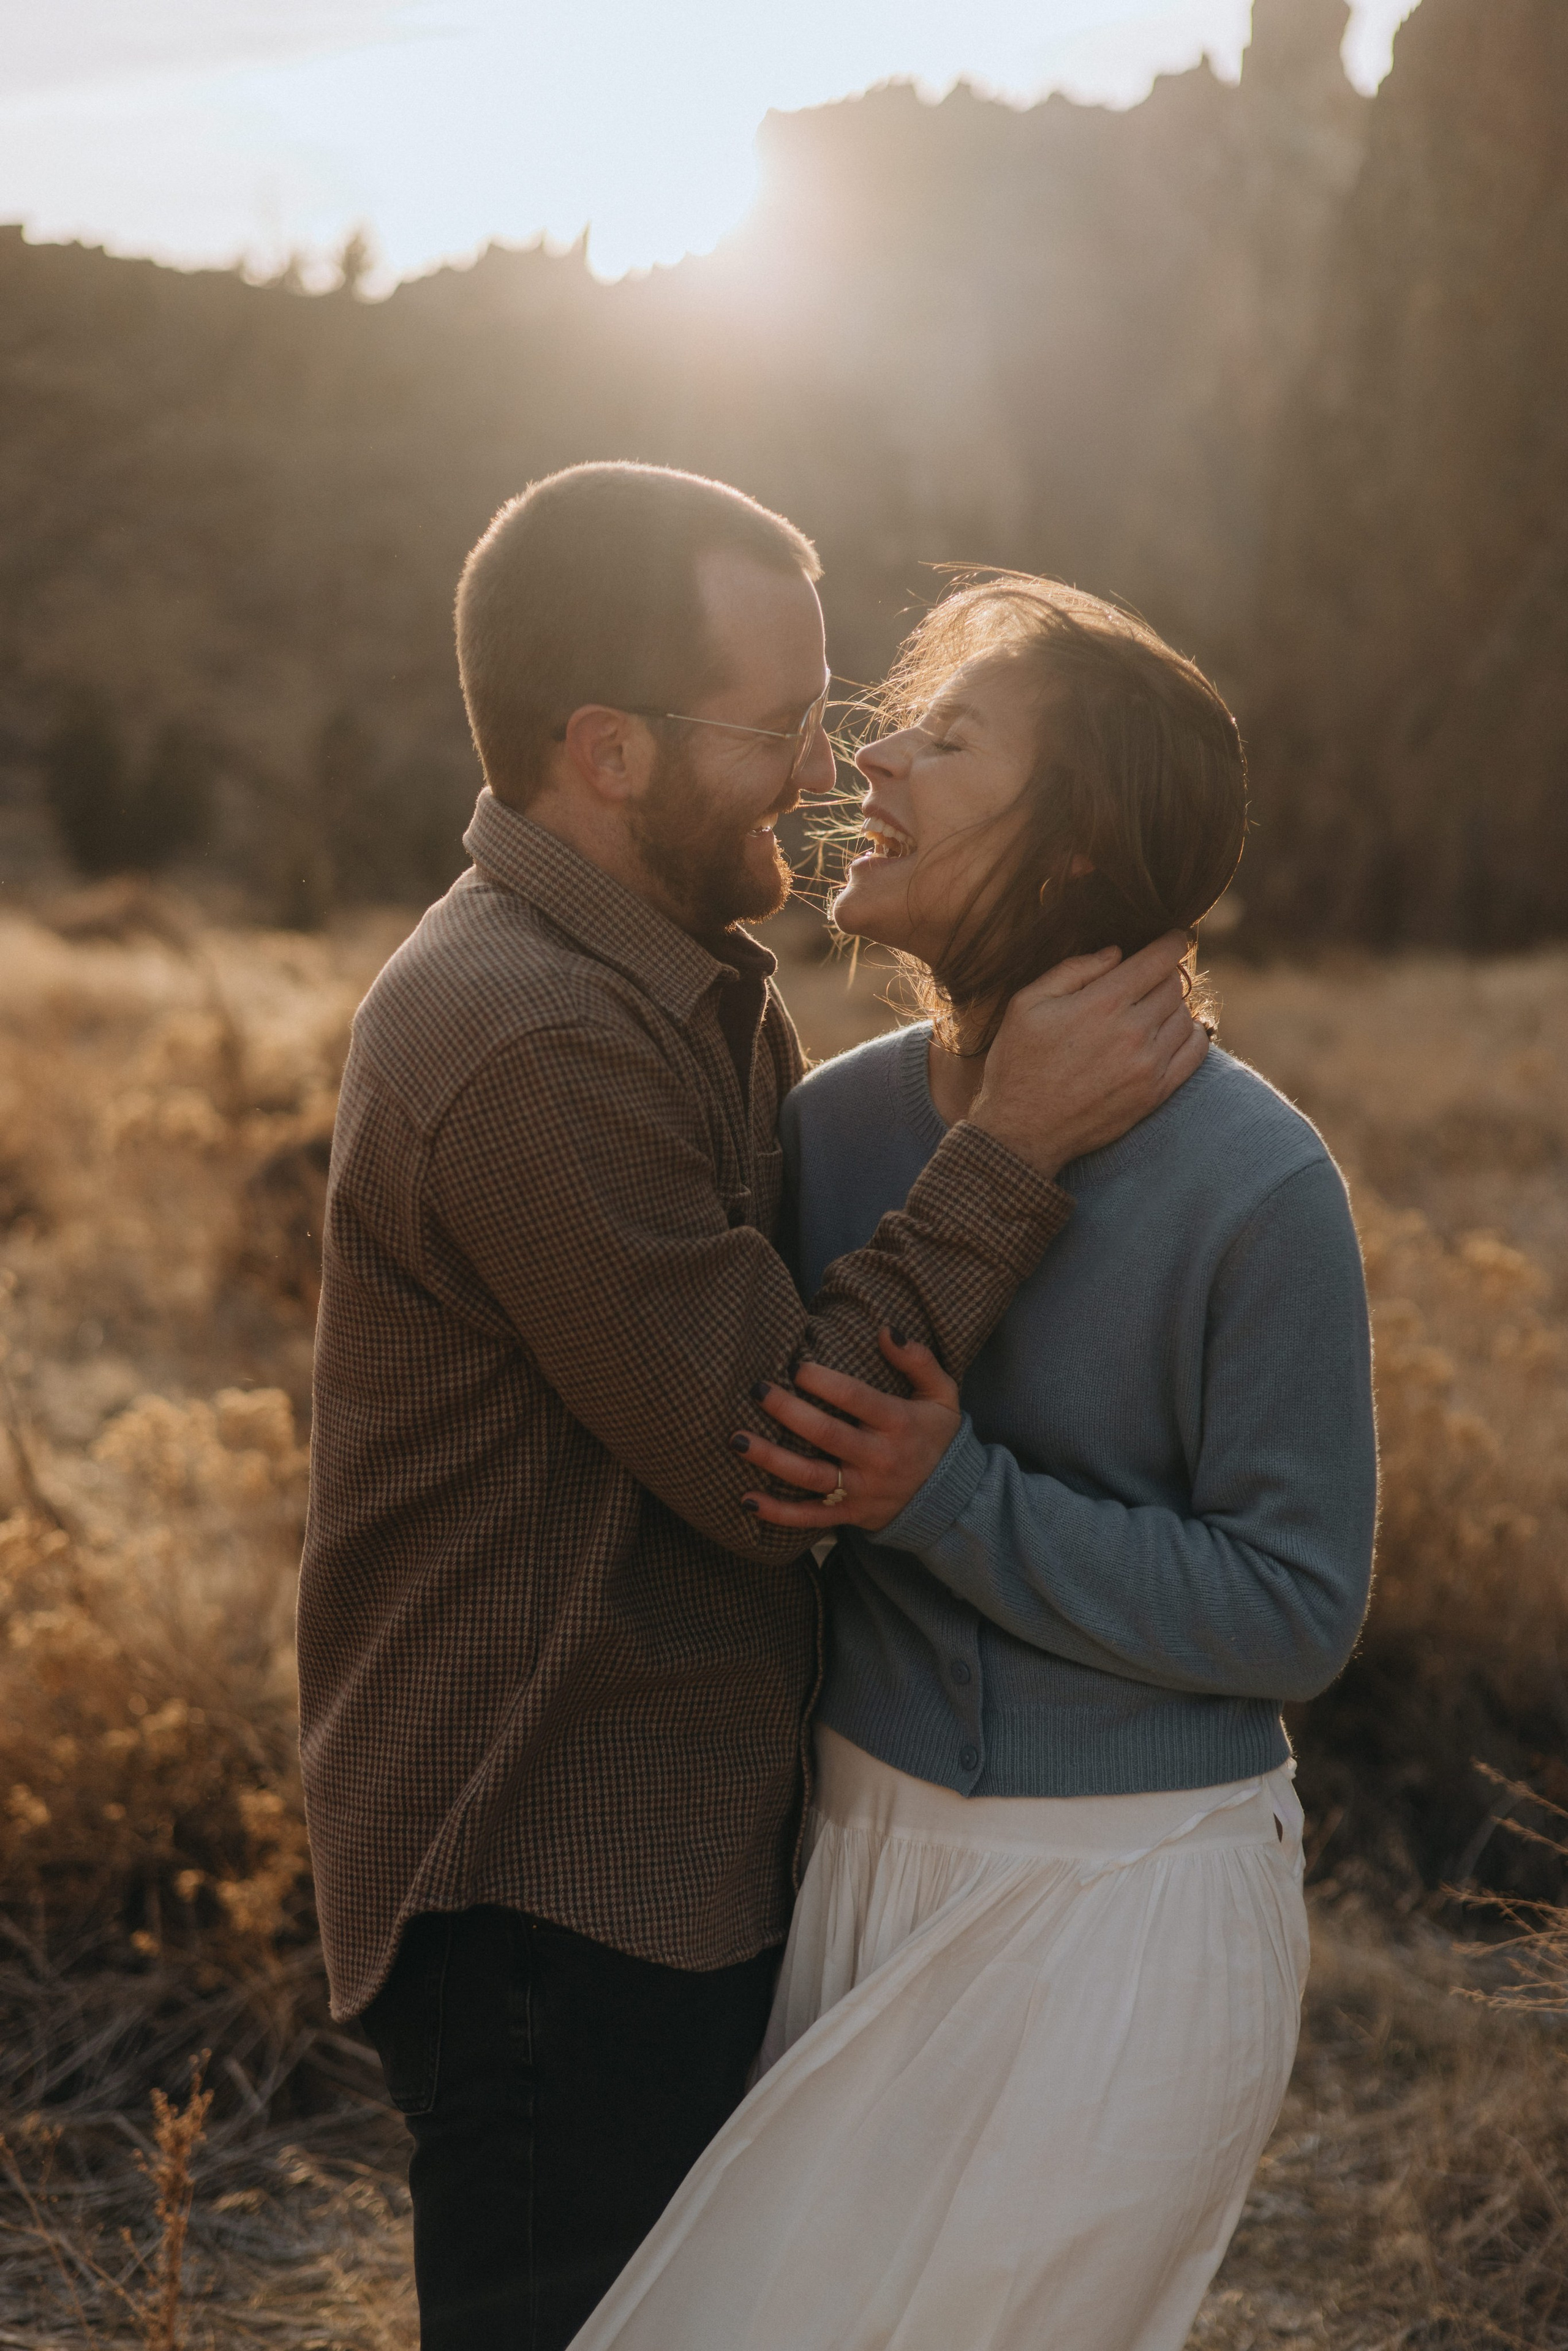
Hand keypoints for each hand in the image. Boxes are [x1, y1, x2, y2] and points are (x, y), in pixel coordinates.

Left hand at [732, 1330, 960, 1532]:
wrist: (952, 1501)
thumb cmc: (937, 1437)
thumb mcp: (942, 1394)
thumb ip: (918, 1359)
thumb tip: (888, 1330)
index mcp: (898, 1423)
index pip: (855, 1398)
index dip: (822, 1381)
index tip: (794, 1366)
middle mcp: (878, 1458)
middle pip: (825, 1434)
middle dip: (786, 1411)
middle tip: (757, 1391)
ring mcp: (862, 1491)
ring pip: (809, 1476)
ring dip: (770, 1458)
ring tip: (737, 1439)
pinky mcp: (850, 1515)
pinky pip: (809, 1517)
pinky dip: (777, 1513)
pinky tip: (746, 1499)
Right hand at [969, 931, 1207, 1176]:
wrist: (1020, 1132)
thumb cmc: (1017, 1064)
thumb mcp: (1026, 1004)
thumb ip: (1072, 971)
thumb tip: (1116, 952)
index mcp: (1102, 1003)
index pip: (1159, 959)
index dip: (1172, 942)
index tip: (1175, 937)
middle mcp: (1133, 1032)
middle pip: (1173, 985)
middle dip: (1162, 975)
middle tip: (1147, 978)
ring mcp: (1148, 1065)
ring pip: (1184, 1016)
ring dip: (1172, 1006)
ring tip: (1150, 1008)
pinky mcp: (1155, 1094)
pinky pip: (1195, 1052)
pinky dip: (1191, 1035)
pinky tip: (1173, 1032)